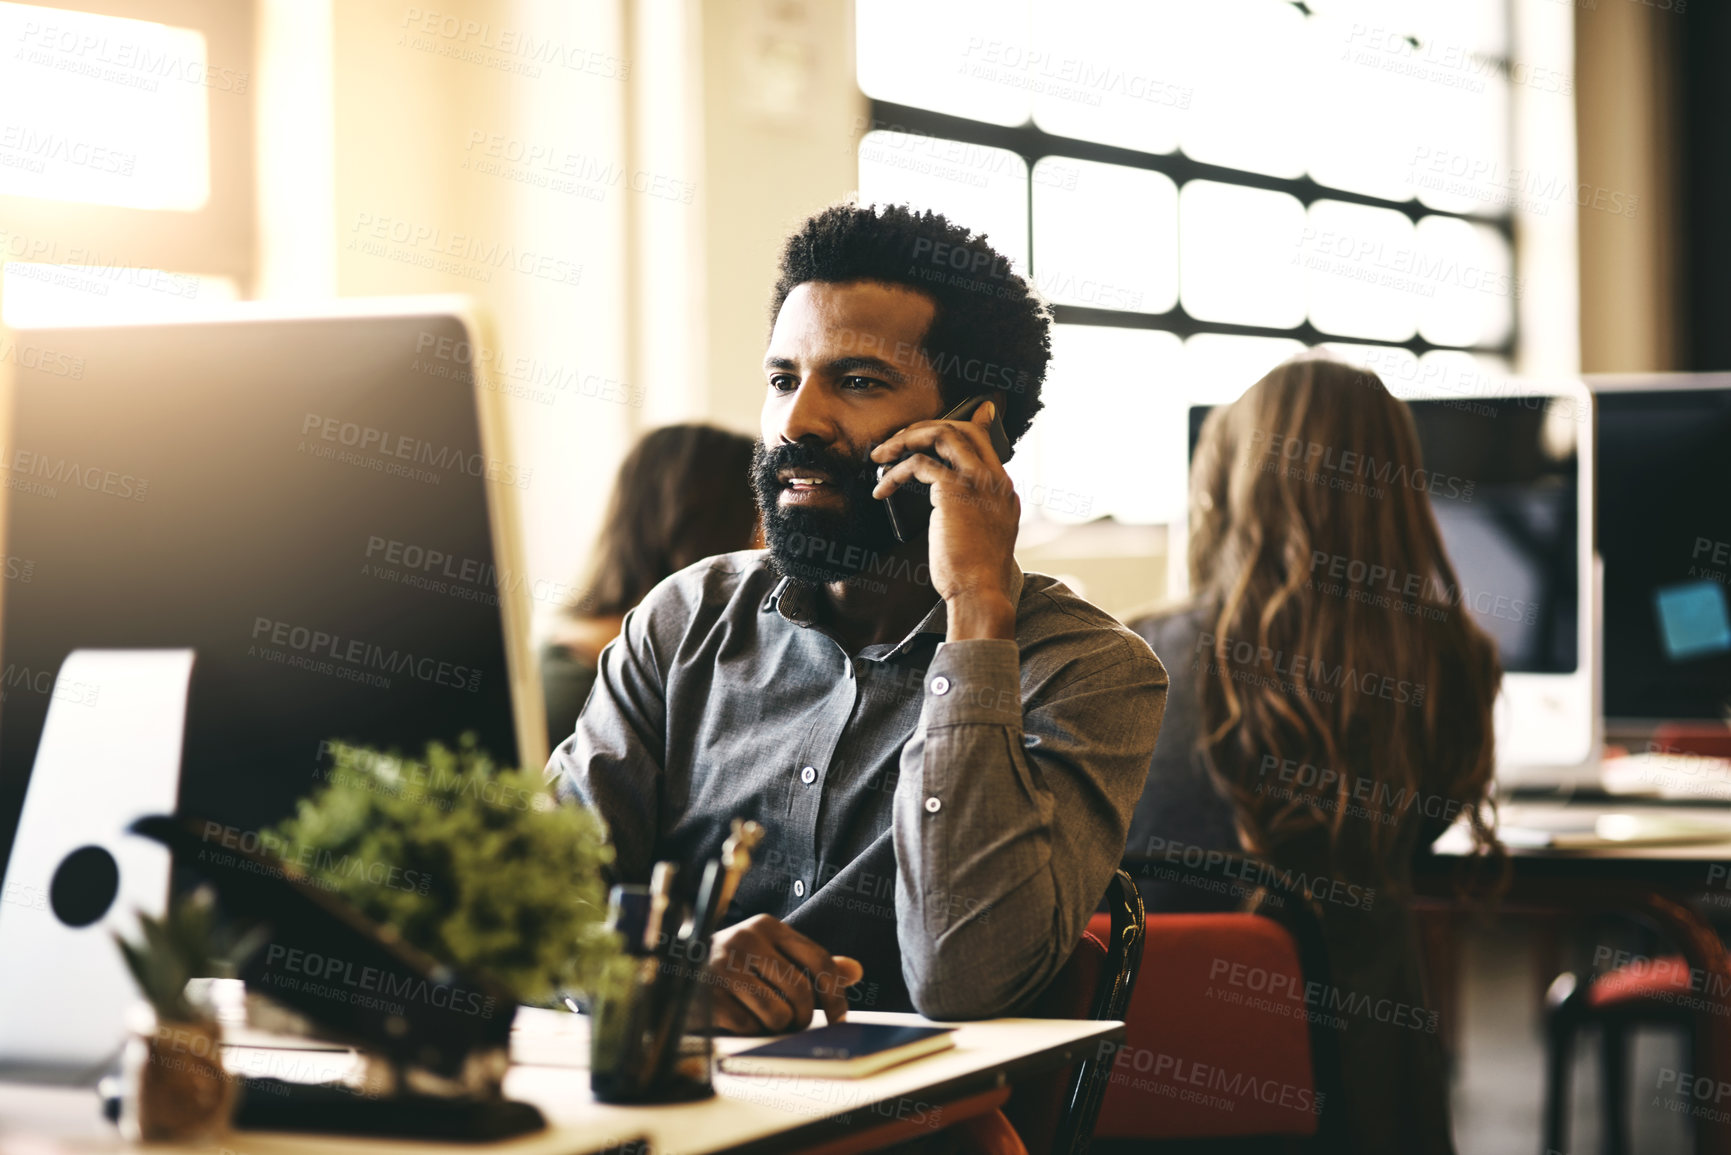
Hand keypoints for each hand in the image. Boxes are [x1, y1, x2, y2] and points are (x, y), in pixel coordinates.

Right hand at [706, 914, 864, 1033]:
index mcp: (767, 927)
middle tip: (796, 1023)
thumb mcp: (772, 955)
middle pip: (801, 991)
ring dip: (778, 1027)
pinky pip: (750, 1027)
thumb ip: (811, 963)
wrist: (675, 971)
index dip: (835, 994)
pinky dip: (751, 1032)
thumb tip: (856, 970)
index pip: (818, 959)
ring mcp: (723, 966)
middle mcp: (745, 939)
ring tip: (765, 1019)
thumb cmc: (734, 966)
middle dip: (805, 1016)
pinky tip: (739, 1019)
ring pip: (778, 1014)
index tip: (839, 1018)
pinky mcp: (707, 995)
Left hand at [870, 402, 1018, 639]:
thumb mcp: (983, 535)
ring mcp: (977, 481)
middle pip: (962, 428)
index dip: (954, 427)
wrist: (980, 592)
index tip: (926, 428)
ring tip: (881, 455)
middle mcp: (994, 479)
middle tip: (897, 442)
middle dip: (924, 428)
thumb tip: (945, 499)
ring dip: (906, 439)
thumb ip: (973, 510)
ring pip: (942, 434)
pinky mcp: (954, 491)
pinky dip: (894, 474)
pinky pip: (918, 464)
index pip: (983, 440)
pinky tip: (881, 490)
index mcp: (1003, 488)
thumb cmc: (974, 573)